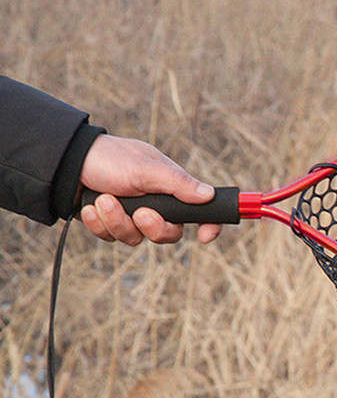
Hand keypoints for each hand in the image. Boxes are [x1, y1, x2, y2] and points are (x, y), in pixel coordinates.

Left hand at [78, 135, 221, 244]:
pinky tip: (91, 207)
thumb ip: (178, 184)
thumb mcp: (147, 169)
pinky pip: (111, 238)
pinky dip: (100, 223)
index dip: (208, 225)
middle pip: (168, 234)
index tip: (205, 236)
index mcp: (170, 189)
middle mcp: (155, 205)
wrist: (66, 162)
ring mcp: (131, 216)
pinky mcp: (110, 224)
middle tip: (140, 213)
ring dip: (118, 221)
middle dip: (153, 228)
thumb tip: (209, 195)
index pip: (199, 211)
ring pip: (136, 239)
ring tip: (104, 200)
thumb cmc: (110, 158)